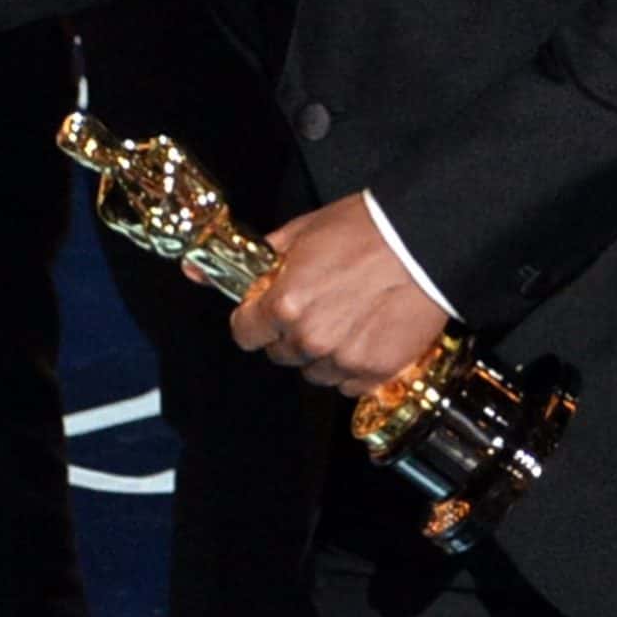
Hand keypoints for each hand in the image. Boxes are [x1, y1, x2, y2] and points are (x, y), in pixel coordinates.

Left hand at [226, 193, 448, 396]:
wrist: (423, 242)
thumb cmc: (363, 231)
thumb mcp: (298, 234)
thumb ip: (253, 261)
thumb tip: (193, 269)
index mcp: (285, 305)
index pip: (244, 334)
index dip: (252, 320)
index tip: (263, 312)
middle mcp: (311, 338)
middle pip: (280, 353)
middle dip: (288, 333)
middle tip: (314, 305)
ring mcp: (345, 359)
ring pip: (314, 371)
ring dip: (321, 352)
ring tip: (345, 318)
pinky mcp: (378, 372)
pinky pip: (350, 385)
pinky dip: (352, 367)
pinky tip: (365, 336)